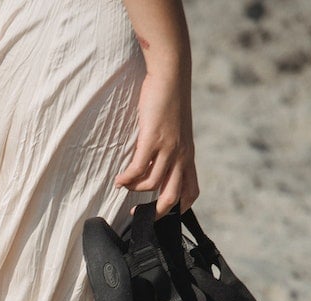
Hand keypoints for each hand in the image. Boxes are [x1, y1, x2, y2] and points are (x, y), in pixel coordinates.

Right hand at [114, 69, 199, 217]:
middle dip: (154, 211)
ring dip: (134, 189)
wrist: (171, 76)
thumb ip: (168, 150)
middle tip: (137, 213)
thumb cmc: (170, 101)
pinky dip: (126, 179)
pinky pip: (138, 169)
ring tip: (124, 185)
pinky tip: (119, 179)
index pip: (191, 192)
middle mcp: (181, 156)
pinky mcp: (153, 139)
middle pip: (173, 196)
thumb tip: (151, 167)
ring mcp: (168, 148)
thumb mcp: (175, 131)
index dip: (178, 209)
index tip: (160, 213)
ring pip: (152, 184)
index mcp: (188, 156)